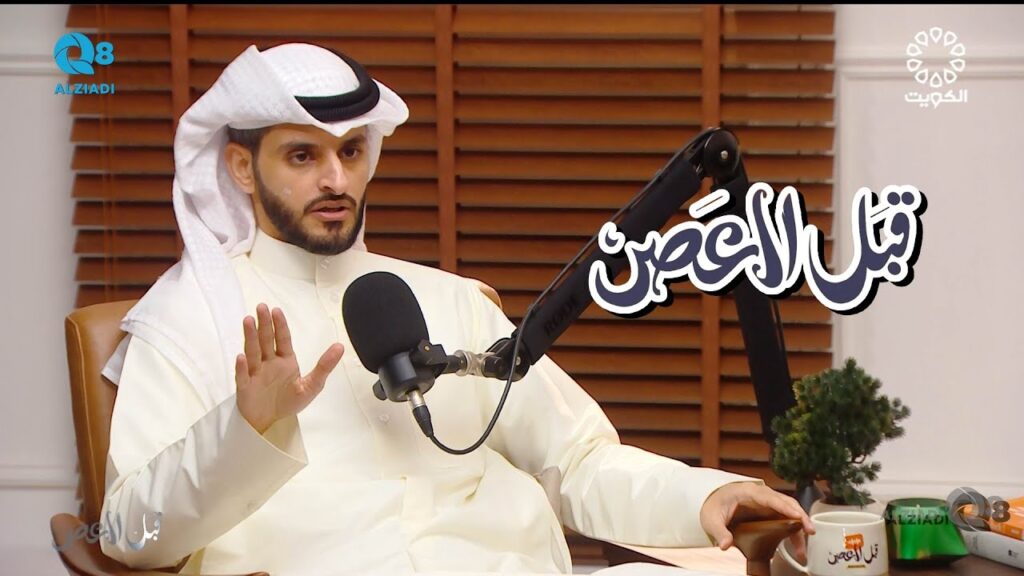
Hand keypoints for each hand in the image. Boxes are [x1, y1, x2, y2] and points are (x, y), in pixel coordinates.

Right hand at [235, 303, 343, 433]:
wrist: (270, 422)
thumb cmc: (288, 401)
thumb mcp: (312, 385)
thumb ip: (324, 366)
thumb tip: (340, 346)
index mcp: (285, 360)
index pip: (282, 339)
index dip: (279, 325)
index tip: (276, 310)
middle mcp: (268, 363)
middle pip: (266, 340)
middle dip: (264, 324)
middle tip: (261, 307)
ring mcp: (255, 373)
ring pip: (252, 352)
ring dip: (250, 337)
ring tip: (248, 321)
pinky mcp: (246, 387)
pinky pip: (243, 376)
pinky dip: (242, 367)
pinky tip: (242, 357)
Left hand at [699, 482, 814, 562]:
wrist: (712, 502)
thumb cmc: (713, 506)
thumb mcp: (711, 519)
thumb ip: (719, 531)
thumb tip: (725, 544)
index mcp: (747, 492)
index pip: (769, 497)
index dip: (784, 506)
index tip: (796, 516)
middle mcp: (761, 495)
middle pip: (785, 503)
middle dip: (799, 516)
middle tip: (809, 531)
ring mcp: (767, 504)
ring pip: (789, 512)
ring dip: (799, 527)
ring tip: (802, 549)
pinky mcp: (770, 513)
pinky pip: (786, 520)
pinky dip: (793, 533)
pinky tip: (796, 548)